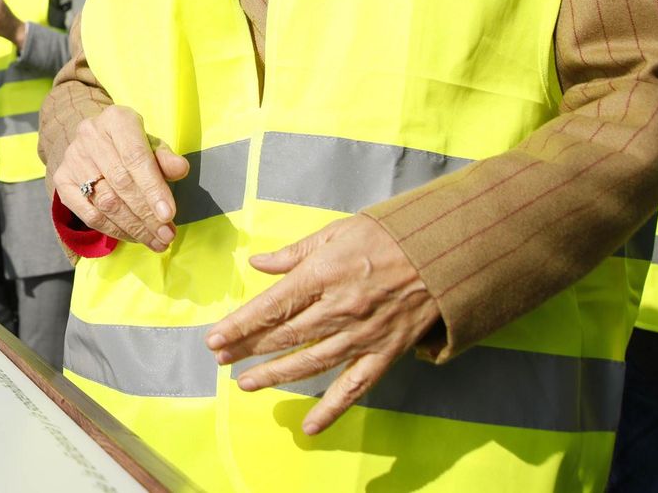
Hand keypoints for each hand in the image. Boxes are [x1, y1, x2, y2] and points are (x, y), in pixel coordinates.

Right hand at [54, 105, 185, 250]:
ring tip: (156, 241)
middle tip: (166, 235)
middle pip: (120, 182)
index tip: (168, 214)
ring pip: (105, 202)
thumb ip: (165, 158)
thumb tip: (180, 169)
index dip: (153, 188)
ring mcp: (72, 159)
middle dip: (146, 215)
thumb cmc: (130, 145)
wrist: (94, 141)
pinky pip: (89, 214)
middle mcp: (89, 136)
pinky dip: (113, 230)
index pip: (135, 157)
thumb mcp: (152, 145)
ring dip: (133, 227)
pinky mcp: (62, 180)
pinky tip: (133, 237)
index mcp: (116, 120)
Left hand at [206, 214, 440, 435]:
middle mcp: (340, 309)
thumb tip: (258, 264)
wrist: (443, 253)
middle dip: (248, 349)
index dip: (239, 325)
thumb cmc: (387, 236)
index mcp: (323, 275)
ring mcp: (363, 335)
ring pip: (311, 363)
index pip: (271, 306)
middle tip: (220, 359)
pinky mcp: (386, 353)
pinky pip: (355, 387)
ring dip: (276, 376)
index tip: (214, 339)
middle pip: (284, 336)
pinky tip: (310, 426)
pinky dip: (332, 409)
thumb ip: (294, 253)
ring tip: (246, 384)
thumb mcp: (336, 232)